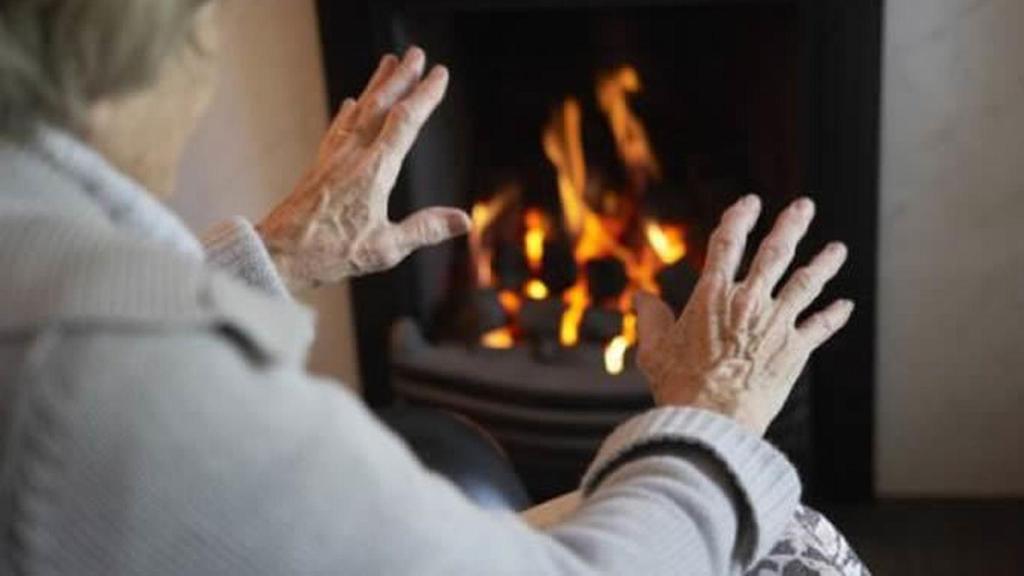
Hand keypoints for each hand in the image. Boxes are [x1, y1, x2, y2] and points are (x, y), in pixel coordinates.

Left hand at [257, 48, 470, 290]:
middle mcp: (353, 155)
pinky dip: (348, 112)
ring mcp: (334, 158)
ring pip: (358, 111)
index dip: (424, 95)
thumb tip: (464, 220)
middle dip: (401, 78)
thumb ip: (425, 229)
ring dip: (376, 85)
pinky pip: (338, 129)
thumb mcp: (386, 248)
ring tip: (388, 63)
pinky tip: (348, 104)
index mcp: (374, 171)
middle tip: (416, 53)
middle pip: (380, 105)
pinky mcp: (320, 166)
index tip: (439, 74)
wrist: (278, 253)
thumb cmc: (331, 253)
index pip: (405, 122)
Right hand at [635, 196, 853, 434]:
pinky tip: (846, 305)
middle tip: (804, 207)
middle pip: (776, 252)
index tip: (749, 203)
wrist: (713, 420)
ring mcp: (776, 323)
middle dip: (791, 225)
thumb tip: (642, 298)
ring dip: (824, 263)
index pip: (728, 242)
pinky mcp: (795, 350)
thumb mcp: (654, 349)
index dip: (739, 217)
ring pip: (807, 282)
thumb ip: (650, 318)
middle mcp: (749, 301)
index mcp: (713, 295)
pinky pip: (820, 326)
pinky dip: (834, 315)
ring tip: (838, 249)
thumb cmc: (680, 386)